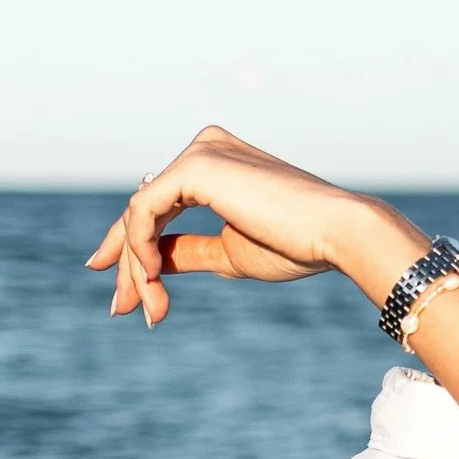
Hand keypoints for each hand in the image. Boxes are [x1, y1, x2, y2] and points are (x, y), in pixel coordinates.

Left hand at [84, 127, 425, 326]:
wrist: (337, 234)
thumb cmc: (296, 245)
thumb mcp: (227, 253)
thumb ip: (186, 251)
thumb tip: (146, 265)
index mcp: (215, 162)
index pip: (159, 206)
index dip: (133, 250)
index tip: (125, 295)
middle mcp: (204, 147)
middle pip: (144, 210)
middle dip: (130, 266)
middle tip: (121, 311)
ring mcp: (199, 152)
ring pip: (140, 214)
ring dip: (137, 268)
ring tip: (149, 310)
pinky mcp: (194, 166)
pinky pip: (145, 210)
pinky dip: (139, 247)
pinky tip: (153, 278)